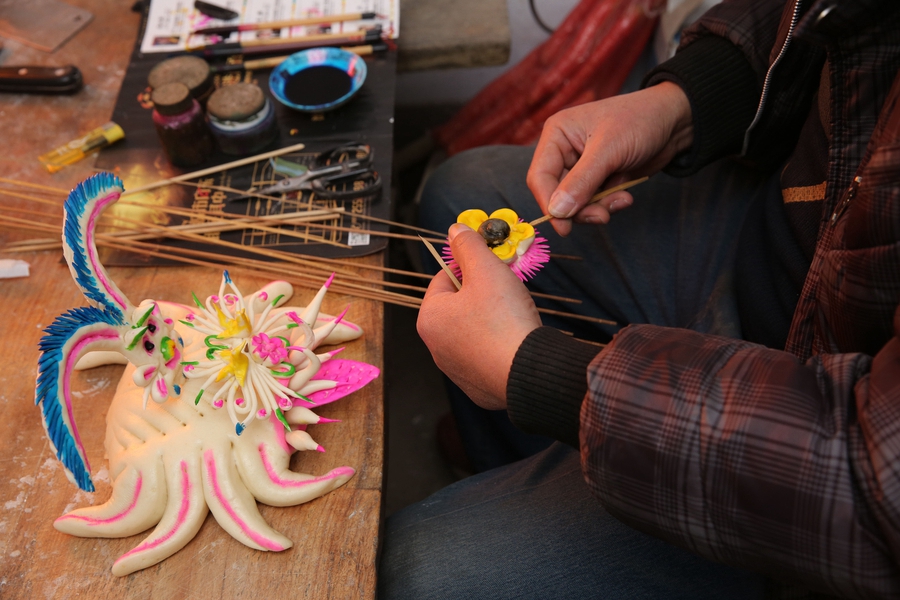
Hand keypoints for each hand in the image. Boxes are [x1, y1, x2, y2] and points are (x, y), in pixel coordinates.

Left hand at [417, 224, 541, 409]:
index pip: (444, 278)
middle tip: (507, 289)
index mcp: (429, 318)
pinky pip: (486, 356)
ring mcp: (456, 370)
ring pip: (472, 331)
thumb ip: (469, 246)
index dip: (470, 266)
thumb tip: (455, 230)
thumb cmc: (504, 319)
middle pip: (458, 306)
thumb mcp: (486, 270)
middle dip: (482, 293)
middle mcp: (435, 347)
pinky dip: (498, 346)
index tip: (492, 265)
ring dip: (490, 319)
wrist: (529, 373)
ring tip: (514, 316)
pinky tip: (514, 341)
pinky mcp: (477, 387)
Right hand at [526, 81, 692, 235]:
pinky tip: (625, 196)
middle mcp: (563, 151)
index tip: (564, 228)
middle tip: (603, 216)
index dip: (549, 204)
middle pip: (556, 194)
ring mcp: (580, 167)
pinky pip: (592, 202)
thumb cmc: (639, 121)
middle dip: (579, 208)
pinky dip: (607, 205)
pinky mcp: (597, 178)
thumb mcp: (609, 150)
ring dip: (597, 208)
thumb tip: (556, 211)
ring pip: (574, 202)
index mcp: (556, 135)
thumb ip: (581, 182)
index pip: (539, 177)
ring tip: (622, 200)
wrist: (675, 121)